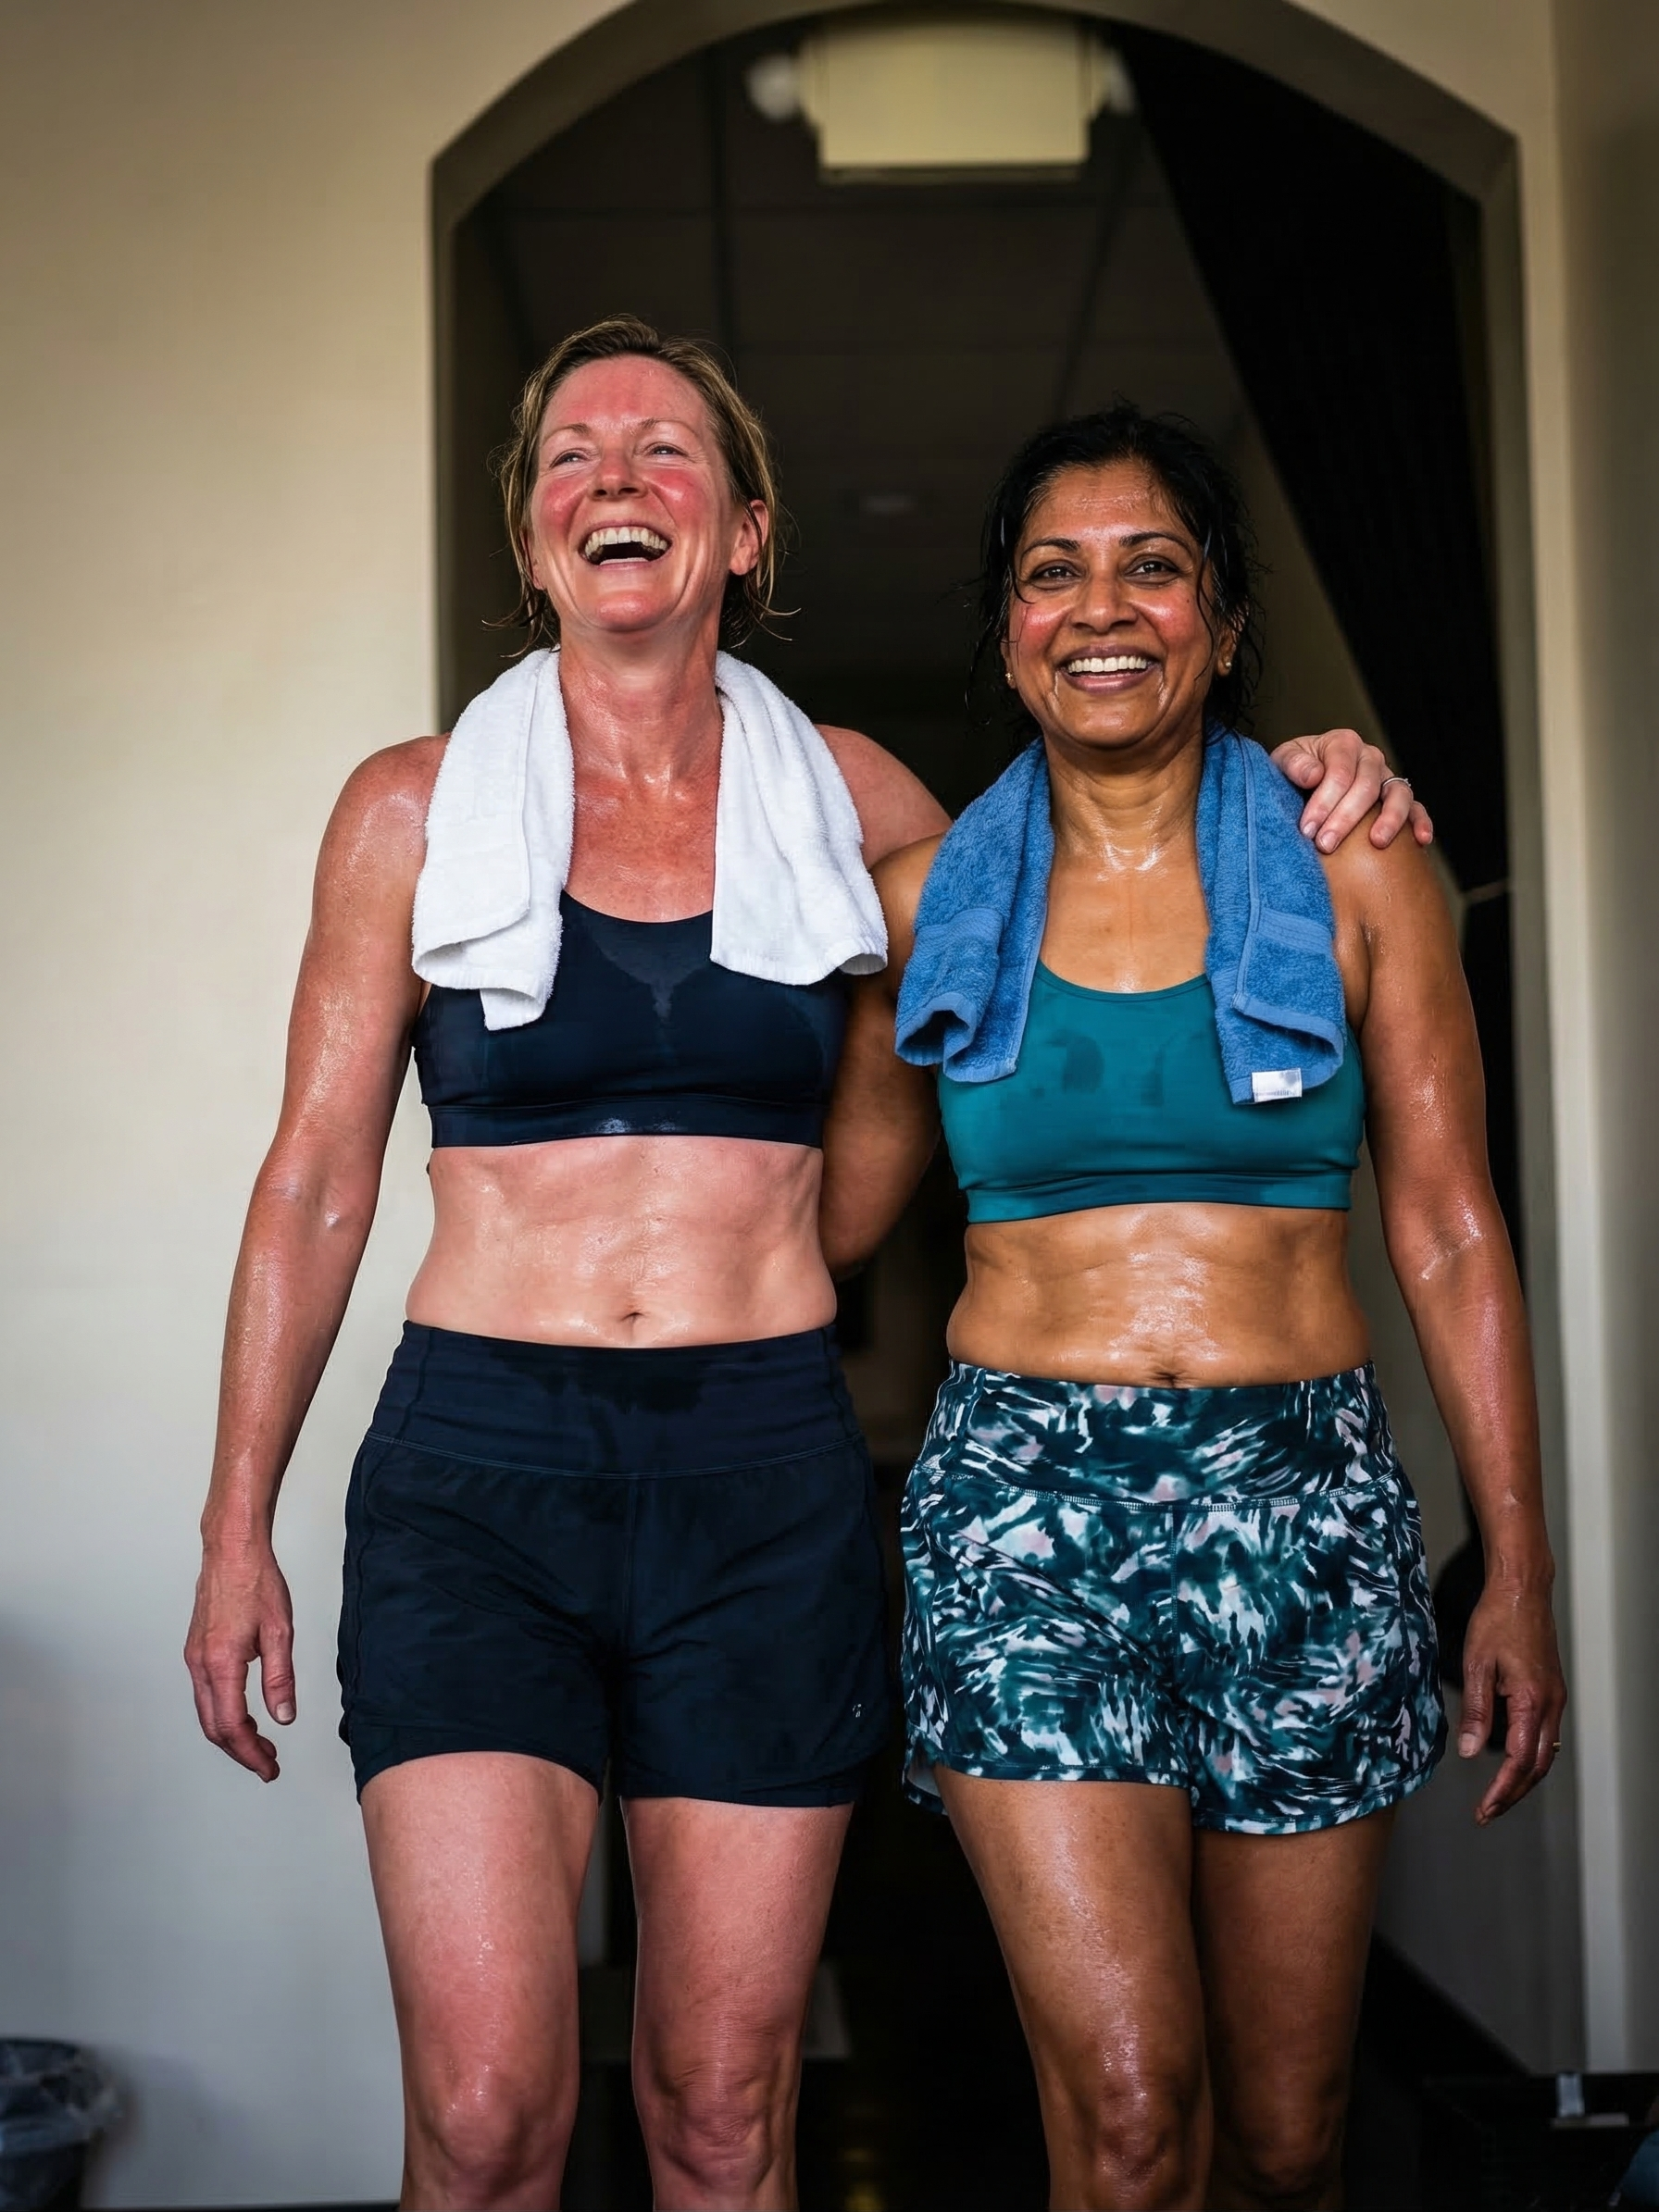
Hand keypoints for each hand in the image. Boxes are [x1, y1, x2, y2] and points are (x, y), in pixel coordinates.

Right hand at [185, 1539, 295, 1780]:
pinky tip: (245, 1713)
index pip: (233, 1726)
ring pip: (207, 1712)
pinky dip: (224, 1713)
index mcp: (221, 1663)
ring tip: (261, 1742)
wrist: (232, 1550)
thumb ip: (280, 1679)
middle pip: (214, 1727)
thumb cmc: (256, 1582)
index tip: (269, 1768)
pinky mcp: (196, 1650)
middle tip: (268, 1763)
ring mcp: (194, 1657)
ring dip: (232, 1734)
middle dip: (241, 1751)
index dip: (251, 1754)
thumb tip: (284, 1717)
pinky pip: (205, 1694)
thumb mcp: (280, 1631)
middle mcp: (201, 1664)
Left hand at [1270, 729, 1433, 853]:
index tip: (1307, 829)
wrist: (1302, 782)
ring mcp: (1387, 777)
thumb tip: (1314, 775)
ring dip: (1389, 819)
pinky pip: (1416, 807)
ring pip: (1398, 793)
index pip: (1339, 773)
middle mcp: (1370, 757)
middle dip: (1345, 818)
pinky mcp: (1398, 798)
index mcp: (1343, 743)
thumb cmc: (1293, 772)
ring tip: (1377, 842)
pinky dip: (1420, 821)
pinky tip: (1421, 840)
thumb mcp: (1284, 761)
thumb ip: (1294, 764)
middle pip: (1366, 787)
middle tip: (1325, 844)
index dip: (1324, 802)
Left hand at [1458, 1580, 1565, 1823]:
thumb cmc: (1498, 1620)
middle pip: (1538, 1766)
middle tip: (1488, 1812)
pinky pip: (1546, 1734)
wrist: (1522, 1591)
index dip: (1502, 1790)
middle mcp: (1550, 1704)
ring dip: (1523, 1778)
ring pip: (1545, 1753)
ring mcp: (1554, 1698)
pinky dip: (1530, 1756)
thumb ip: (1476, 1711)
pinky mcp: (1551, 1690)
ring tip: (1497, 1795)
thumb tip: (1471, 1752)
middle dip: (1513, 1793)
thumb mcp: (1477, 1664)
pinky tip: (1511, 1760)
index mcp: (1532, 1701)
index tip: (1484, 1809)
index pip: (1520, 1762)